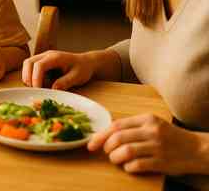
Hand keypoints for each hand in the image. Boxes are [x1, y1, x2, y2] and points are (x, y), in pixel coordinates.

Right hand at [21, 50, 94, 89]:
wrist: (86, 62)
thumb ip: (65, 82)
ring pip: (27, 64)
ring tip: (33, 87)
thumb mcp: (77, 77)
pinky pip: (30, 67)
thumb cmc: (83, 69)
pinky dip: (29, 76)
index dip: (36, 78)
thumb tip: (53, 89)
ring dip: (27, 76)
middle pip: (29, 62)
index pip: (39, 65)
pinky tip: (36, 84)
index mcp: (56, 57)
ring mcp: (43, 57)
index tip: (37, 89)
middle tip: (32, 89)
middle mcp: (47, 55)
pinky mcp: (42, 62)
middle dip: (27, 76)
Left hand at [88, 114, 203, 175]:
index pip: (116, 125)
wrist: (197, 149)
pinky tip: (129, 167)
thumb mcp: (152, 124)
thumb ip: (132, 127)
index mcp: (147, 119)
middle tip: (107, 152)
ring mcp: (157, 147)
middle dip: (107, 147)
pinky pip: (137, 165)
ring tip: (116, 160)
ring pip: (125, 152)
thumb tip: (106, 134)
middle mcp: (151, 131)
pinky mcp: (162, 162)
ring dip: (115, 158)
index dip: (101, 135)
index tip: (91, 144)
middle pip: (118, 138)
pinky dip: (128, 167)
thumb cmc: (170, 137)